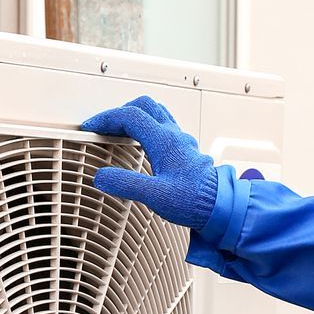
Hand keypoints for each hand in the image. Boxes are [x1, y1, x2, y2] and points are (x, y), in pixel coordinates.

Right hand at [79, 95, 219, 229]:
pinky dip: (147, 127)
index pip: (129, 116)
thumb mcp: (155, 196)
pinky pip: (164, 126)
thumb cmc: (195, 201)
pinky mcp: (184, 150)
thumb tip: (103, 177)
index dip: (106, 118)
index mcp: (164, 141)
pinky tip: (143, 144)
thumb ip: (126, 184)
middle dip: (120, 112)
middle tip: (104, 126)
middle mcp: (173, 136)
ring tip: (120, 130)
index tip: (91, 127)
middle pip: (144, 106)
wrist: (221, 207)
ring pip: (156, 113)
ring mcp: (180, 141)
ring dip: (135, 116)